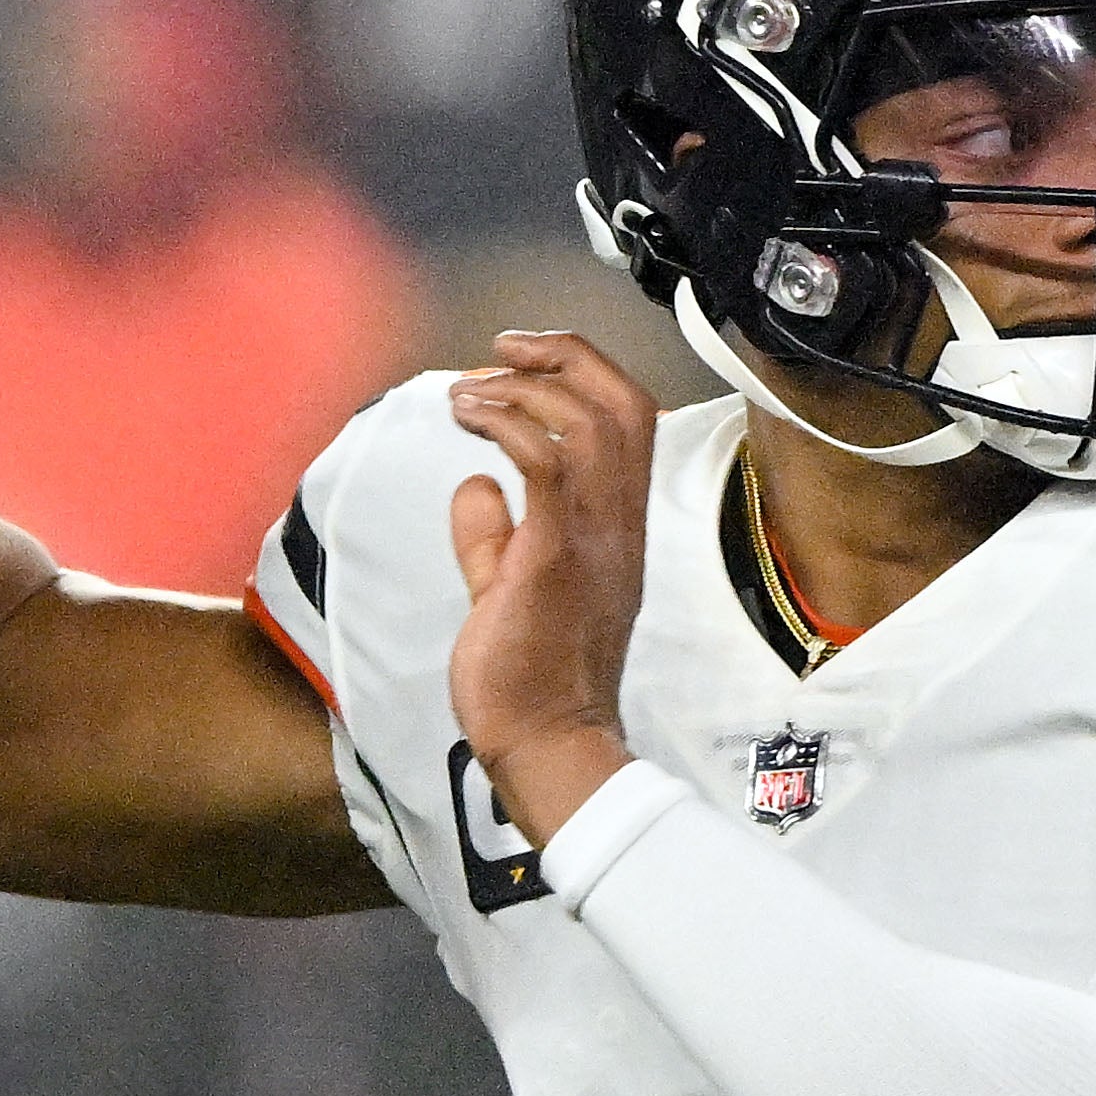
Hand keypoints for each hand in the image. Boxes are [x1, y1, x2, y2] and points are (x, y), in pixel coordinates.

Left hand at [446, 330, 660, 841]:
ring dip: (524, 389)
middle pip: (621, 403)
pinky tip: (466, 421)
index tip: (520, 359)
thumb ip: (494, 537)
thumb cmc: (529, 679)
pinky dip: (506, 425)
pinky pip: (546, 464)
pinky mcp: (553, 558)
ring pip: (590, 422)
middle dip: (560, 357)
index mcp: (616, 527)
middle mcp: (617, 525)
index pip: (628, 418)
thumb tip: (474, 487)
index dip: (581, 370)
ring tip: (468, 393)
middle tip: (499, 352)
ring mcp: (593, 541)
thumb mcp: (509, 588)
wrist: (545, 744)